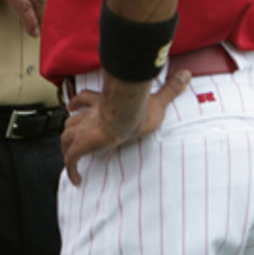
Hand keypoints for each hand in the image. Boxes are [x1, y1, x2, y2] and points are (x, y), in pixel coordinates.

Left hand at [60, 69, 189, 185]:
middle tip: (70, 132)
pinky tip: (76, 180)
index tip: (72, 105)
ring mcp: (84, 132)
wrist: (125, 117)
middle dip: (70, 126)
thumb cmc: (139, 109)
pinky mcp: (82, 146)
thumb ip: (171, 89)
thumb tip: (186, 74)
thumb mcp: (158, 100)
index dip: (77, 102)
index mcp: (103, 104)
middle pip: (72, 121)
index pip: (84, 99)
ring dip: (67, 146)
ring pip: (67, 138)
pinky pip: (71, 160)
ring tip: (70, 156)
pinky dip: (72, 169)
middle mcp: (90, 117)